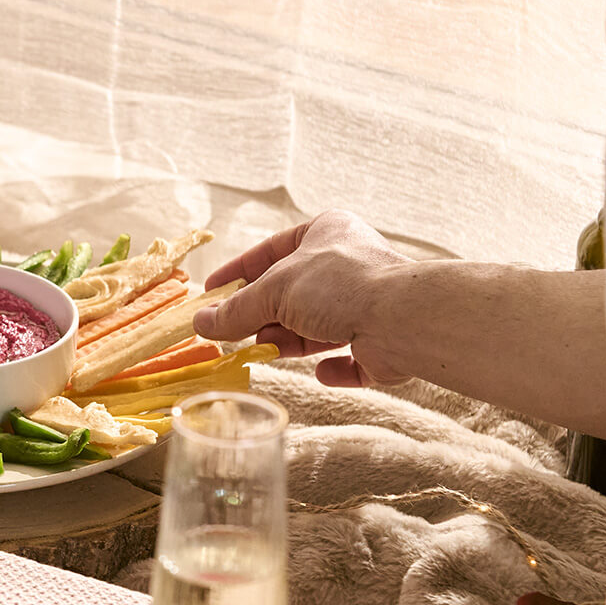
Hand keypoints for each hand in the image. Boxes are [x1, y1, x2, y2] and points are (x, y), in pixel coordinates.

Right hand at [191, 210, 412, 387]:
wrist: (404, 318)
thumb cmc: (340, 285)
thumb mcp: (275, 292)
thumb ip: (236, 310)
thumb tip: (200, 323)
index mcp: (326, 233)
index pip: (271, 251)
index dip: (239, 273)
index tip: (211, 293)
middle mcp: (348, 265)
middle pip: (292, 293)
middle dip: (264, 315)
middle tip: (233, 332)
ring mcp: (368, 304)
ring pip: (318, 327)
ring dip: (291, 341)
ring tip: (265, 351)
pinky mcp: (383, 343)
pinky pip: (351, 358)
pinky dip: (334, 367)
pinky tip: (322, 371)